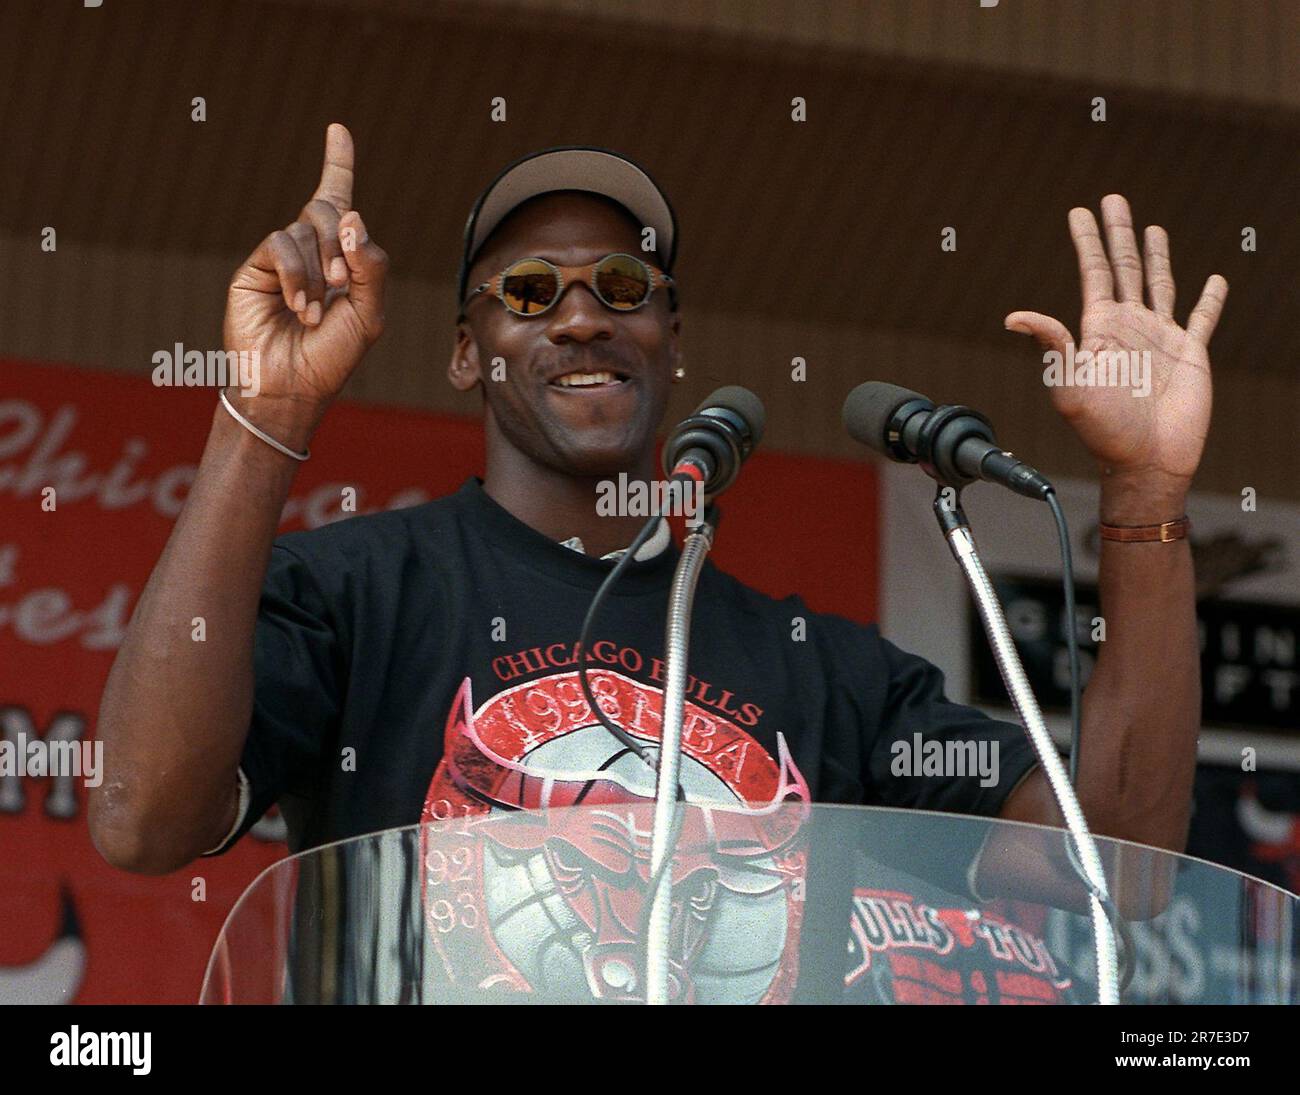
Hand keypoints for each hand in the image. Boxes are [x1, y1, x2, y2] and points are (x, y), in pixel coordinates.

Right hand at [223, 123, 388, 443]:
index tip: (337, 128)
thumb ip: (370, 266)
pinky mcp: (256, 267)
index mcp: (343, 259)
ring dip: (319, 272)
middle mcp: (311, 252)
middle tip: (343, 285)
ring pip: (305, 230)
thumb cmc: (332, 357)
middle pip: (329, 209)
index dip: (338, 163)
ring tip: (314, 314)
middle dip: (342, 242)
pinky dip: (296, 274)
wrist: (291, 387)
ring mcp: (282, 258)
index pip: (339, 201)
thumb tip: (352, 216)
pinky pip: (280, 244)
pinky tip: (299, 308)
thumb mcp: (369, 314)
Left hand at [1005, 194, 1226, 502]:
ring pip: (1160, 284)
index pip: (1094, 273)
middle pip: (1124, 267)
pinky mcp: (1191, 355)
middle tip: (1112, 199)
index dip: (1088, 241)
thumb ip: (1051, 346)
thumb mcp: (1069, 386)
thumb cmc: (1104, 432)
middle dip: (1118, 233)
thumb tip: (1014, 316)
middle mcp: (1129, 328)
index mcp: (1100, 330)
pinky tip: (1214, 280)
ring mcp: (1160, 339)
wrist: (1146, 462)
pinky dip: (1211, 299)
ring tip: (1153, 227)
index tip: (1079, 211)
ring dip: (1156, 255)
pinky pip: (1203, 318)